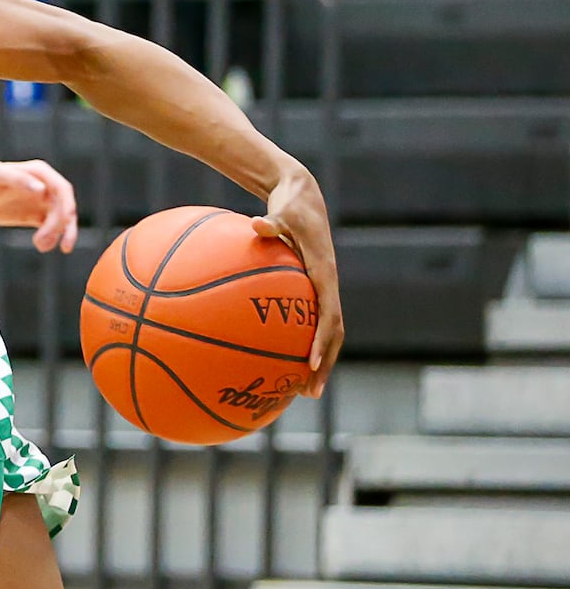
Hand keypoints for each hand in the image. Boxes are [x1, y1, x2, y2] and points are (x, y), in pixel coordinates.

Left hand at [0, 159, 78, 252]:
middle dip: (60, 225)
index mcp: (39, 172)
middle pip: (65, 207)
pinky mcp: (36, 215)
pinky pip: (52, 228)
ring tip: (40, 246)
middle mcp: (45, 185)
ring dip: (58, 234)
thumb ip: (18, 179)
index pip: (62, 189)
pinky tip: (41, 246)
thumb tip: (42, 190)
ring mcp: (42, 201)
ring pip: (62, 219)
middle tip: (41, 242)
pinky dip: (52, 238)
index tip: (63, 222)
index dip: (68, 206)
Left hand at [252, 165, 342, 398]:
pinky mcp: (311, 287)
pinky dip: (299, 339)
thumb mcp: (283, 211)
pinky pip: (308, 319)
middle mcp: (327, 285)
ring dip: (318, 359)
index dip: (321, 341)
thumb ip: (271, 221)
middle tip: (309, 391)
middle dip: (324, 364)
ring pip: (325, 331)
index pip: (329, 315)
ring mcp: (321, 288)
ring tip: (300, 388)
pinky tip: (275, 355)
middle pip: (333, 333)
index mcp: (324, 273)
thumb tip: (256, 225)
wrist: (303, 196)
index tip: (310, 364)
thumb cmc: (291, 205)